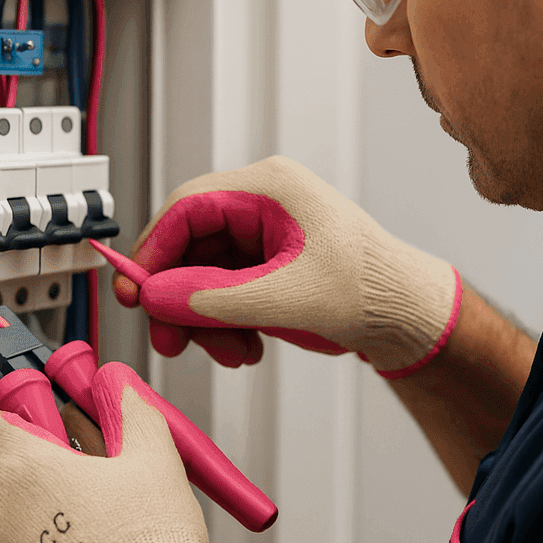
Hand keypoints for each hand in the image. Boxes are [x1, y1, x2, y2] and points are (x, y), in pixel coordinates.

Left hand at [0, 363, 236, 542]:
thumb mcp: (154, 456)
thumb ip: (127, 407)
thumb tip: (116, 386)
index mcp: (22, 466)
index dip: (27, 419)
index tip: (51, 424)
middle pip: (4, 476)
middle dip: (42, 477)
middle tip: (89, 486)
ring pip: (7, 528)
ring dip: (39, 526)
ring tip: (93, 538)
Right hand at [114, 156, 461, 377]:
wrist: (406, 318)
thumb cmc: (371, 290)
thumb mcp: (286, 298)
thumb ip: (214, 299)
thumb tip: (156, 297)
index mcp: (270, 189)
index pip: (186, 207)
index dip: (153, 252)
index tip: (137, 294)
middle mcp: (261, 205)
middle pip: (187, 244)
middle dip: (176, 297)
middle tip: (169, 338)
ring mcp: (262, 236)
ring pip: (200, 274)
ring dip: (203, 320)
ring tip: (229, 353)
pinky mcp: (264, 266)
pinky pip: (221, 292)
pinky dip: (223, 324)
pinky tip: (244, 348)